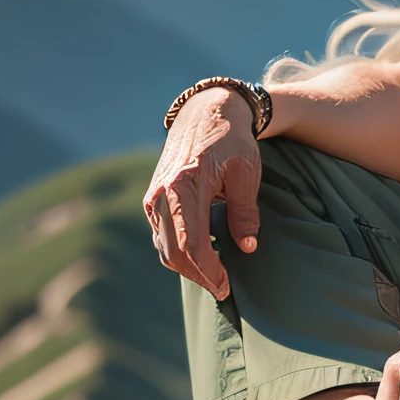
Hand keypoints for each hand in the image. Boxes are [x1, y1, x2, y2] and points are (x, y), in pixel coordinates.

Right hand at [143, 87, 259, 299]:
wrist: (206, 111)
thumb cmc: (232, 139)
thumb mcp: (247, 171)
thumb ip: (245, 211)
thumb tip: (247, 248)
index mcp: (185, 185)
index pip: (192, 243)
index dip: (209, 271)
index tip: (226, 287)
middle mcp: (162, 193)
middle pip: (173, 252)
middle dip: (197, 275)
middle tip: (222, 289)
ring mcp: (153, 196)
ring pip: (163, 247)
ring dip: (186, 267)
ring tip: (214, 275)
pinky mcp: (152, 197)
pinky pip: (159, 234)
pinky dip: (177, 251)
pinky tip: (200, 255)